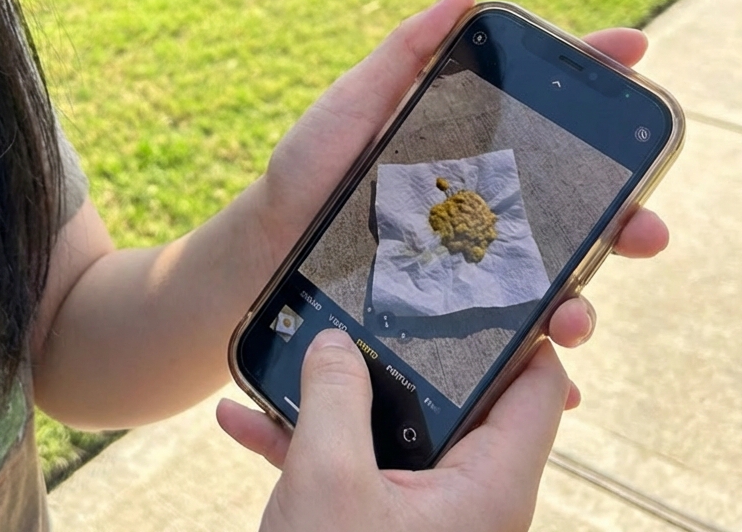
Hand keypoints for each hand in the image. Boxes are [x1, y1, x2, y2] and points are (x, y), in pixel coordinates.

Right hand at [218, 329, 568, 531]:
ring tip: (286, 355)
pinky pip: (351, 465)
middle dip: (400, 350)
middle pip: (456, 394)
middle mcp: (466, 496)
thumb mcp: (327, 480)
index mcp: (487, 485)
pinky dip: (305, 440)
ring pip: (390, 426)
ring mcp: (420, 512)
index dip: (526, 326)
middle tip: (367, 298)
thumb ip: (336, 395)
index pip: (540, 386)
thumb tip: (338, 341)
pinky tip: (243, 418)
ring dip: (333, 394)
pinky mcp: (376, 525)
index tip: (486, 276)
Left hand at [257, 0, 668, 369]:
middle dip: (624, 214)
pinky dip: (539, 347)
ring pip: (552, 272)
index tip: (632, 53)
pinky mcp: (450, 304)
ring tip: (580, 309)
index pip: (541, 110)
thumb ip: (405, 52)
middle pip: (572, 203)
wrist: (266, 249)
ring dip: (587, 293)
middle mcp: (479, 200)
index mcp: (464, 143)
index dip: (590, 80)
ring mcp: (468, 255)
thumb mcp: (353, 102)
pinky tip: (550, 361)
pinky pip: (508, 325)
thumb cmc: (307, 168)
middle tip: (646, 227)